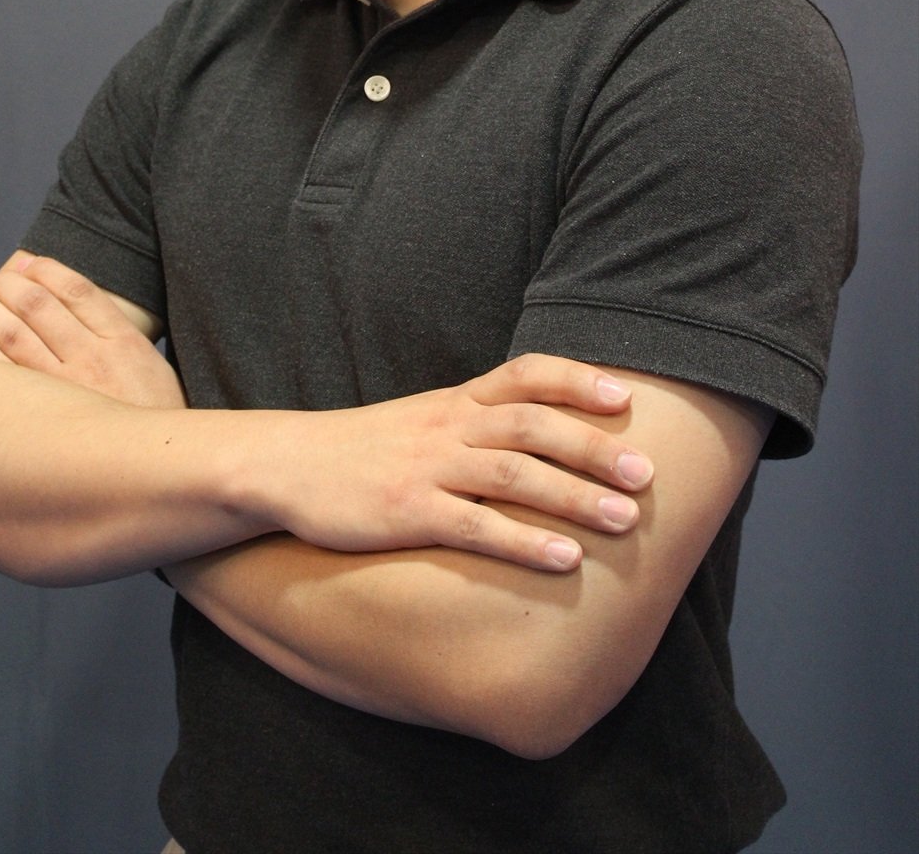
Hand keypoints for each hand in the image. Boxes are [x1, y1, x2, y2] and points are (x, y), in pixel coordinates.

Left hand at [0, 256, 186, 410]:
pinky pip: (0, 373)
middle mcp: (93, 359)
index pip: (76, 289)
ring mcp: (65, 390)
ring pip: (13, 333)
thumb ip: (123, 337)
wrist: (161, 476)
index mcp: (125, 341)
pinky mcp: (42, 420)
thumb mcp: (155, 368)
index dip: (45, 270)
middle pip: (38, 305)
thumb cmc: (155, 423)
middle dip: (8, 285)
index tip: (27, 263)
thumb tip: (82, 307)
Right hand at [255, 354, 653, 571]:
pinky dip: (524, 542)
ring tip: (627, 519)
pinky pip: (476, 526)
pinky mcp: (407, 512)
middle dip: (595, 447)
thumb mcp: (424, 419)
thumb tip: (544, 432)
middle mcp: (448, 426)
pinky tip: (564, 560)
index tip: (626, 395)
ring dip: (576, 495)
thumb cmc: (366, 449)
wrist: (286, 466)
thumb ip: (478, 421)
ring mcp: (428, 468)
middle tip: (648, 472)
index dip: (578, 379)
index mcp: (455, 401)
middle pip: (534, 425)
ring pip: (514, 474)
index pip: (525, 374)